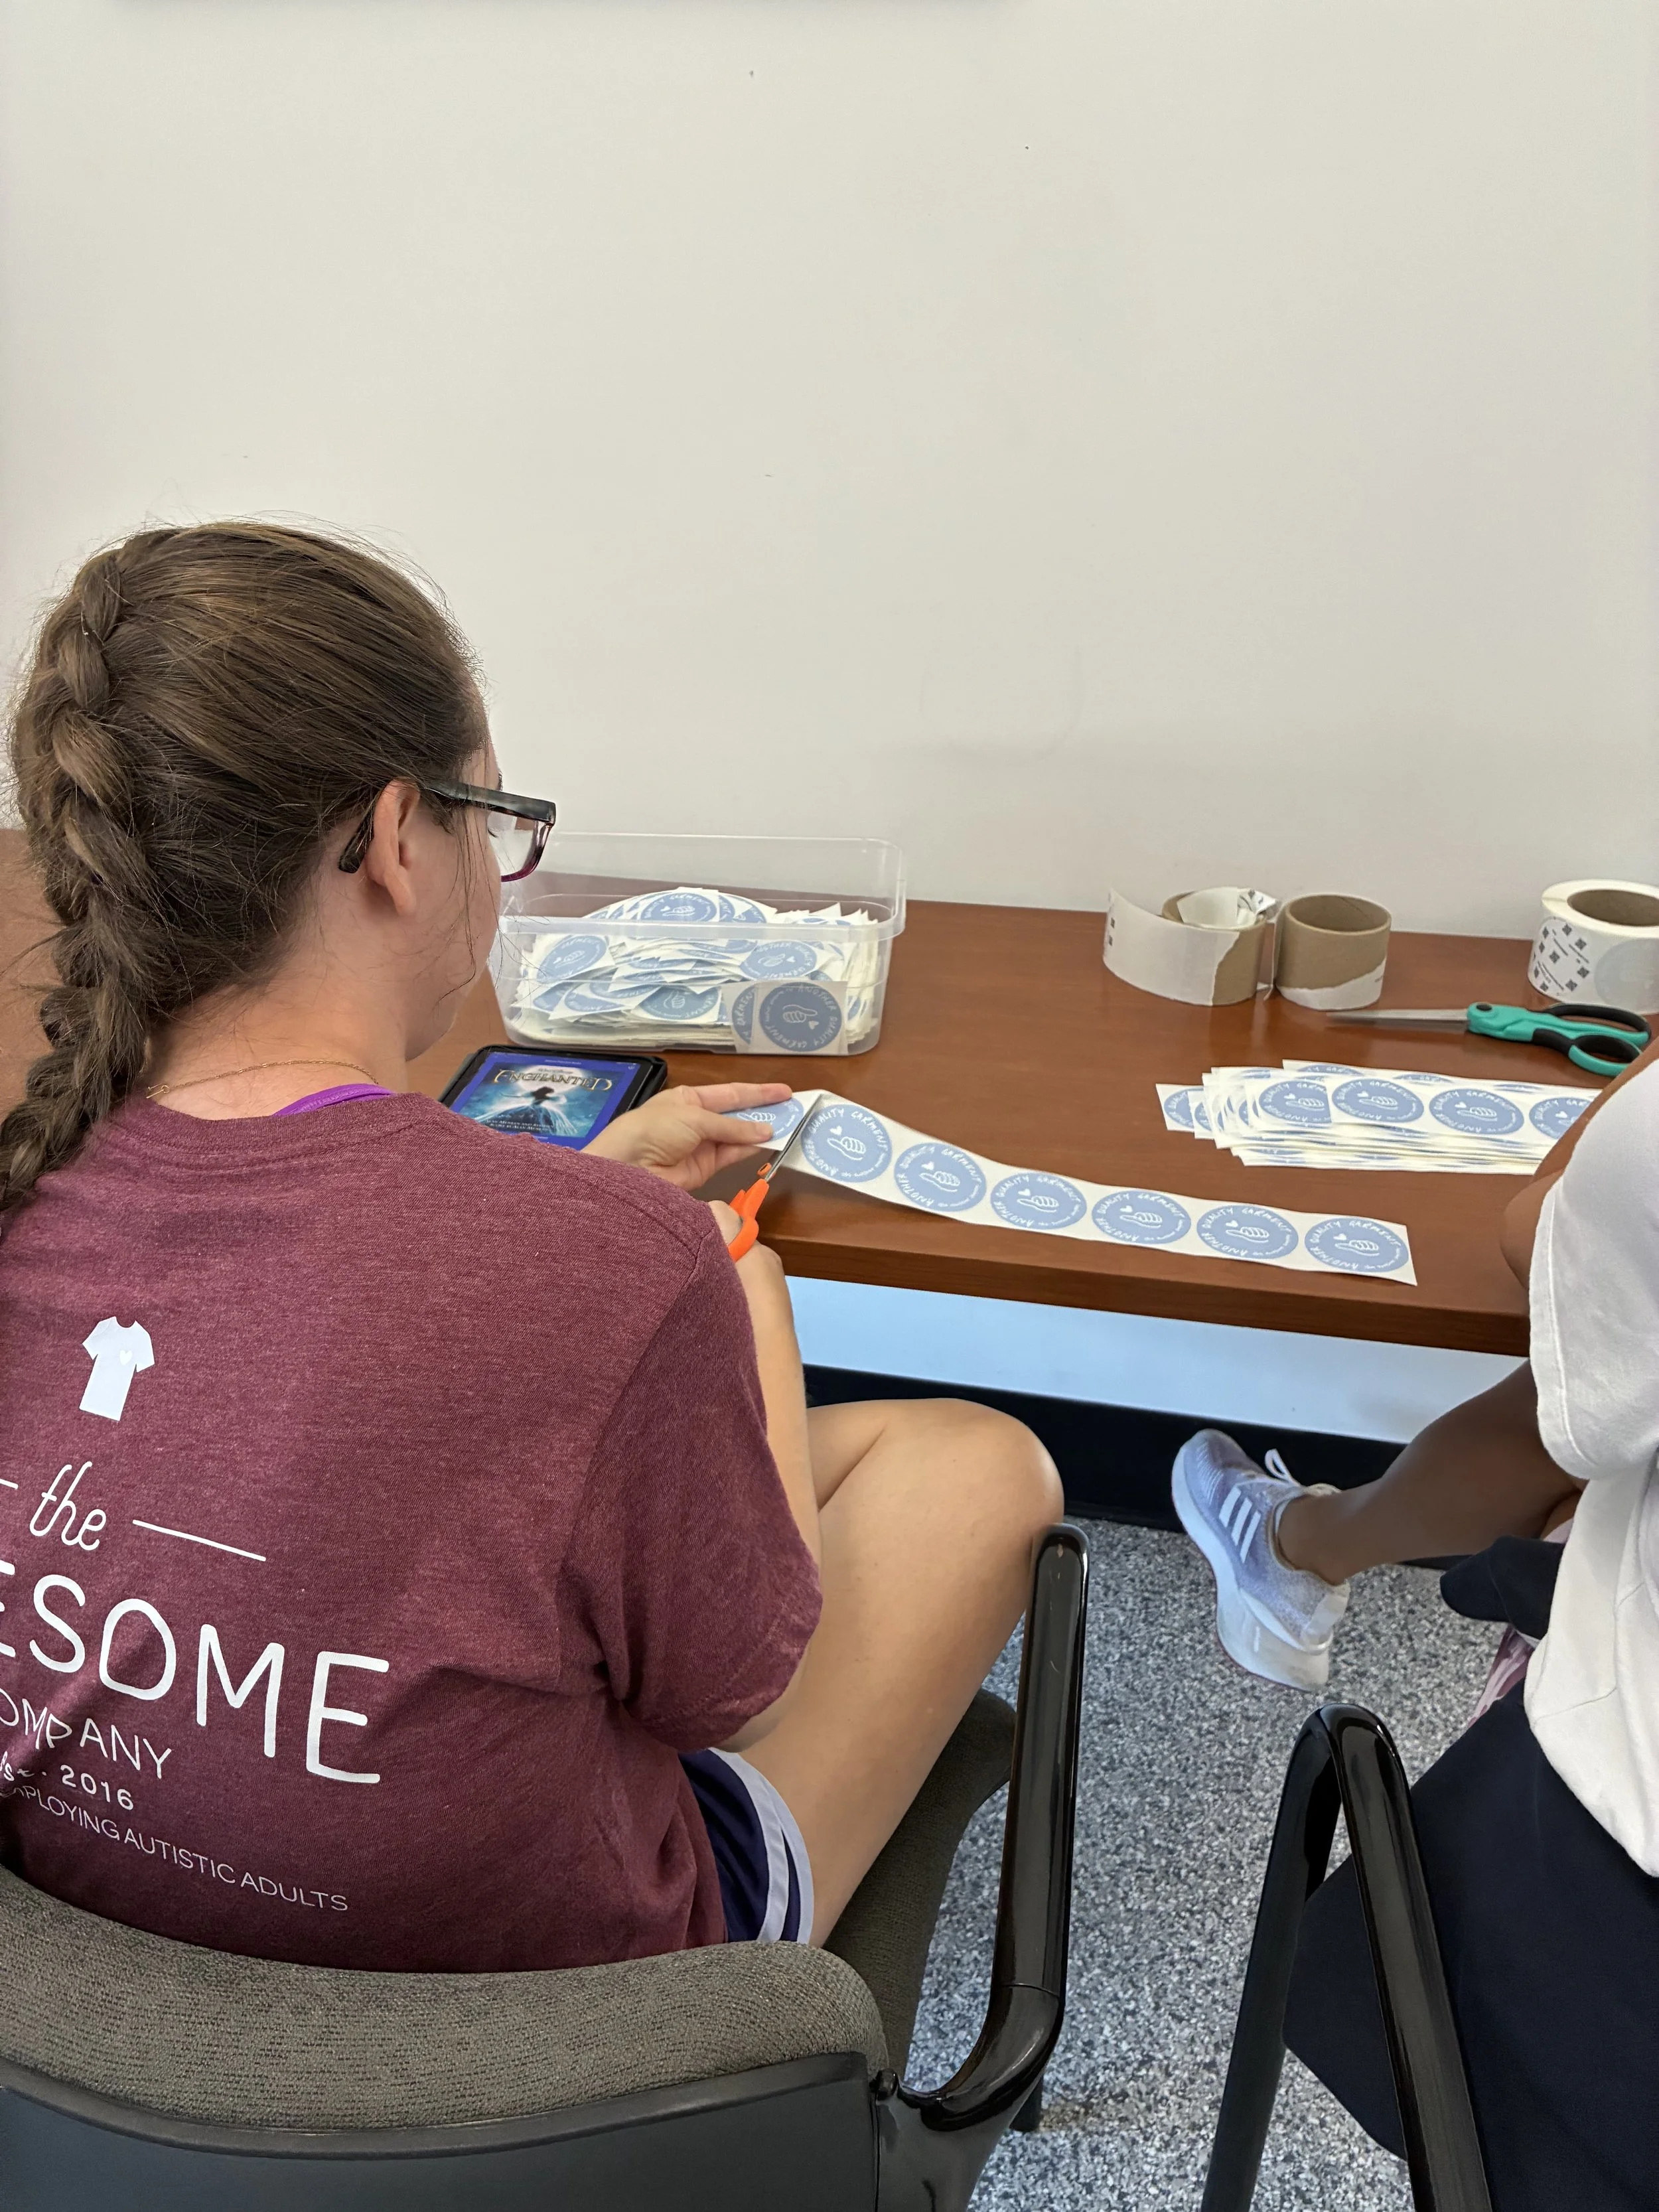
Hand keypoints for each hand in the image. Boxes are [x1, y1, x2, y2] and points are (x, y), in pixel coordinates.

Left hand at [582, 1083, 793, 1190]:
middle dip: (763, 1112)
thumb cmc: (655, 1129)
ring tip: (788, 1125)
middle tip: (793, 1109)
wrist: (629, 1168)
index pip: (730, 1093)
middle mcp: (696, 1120)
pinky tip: (768, 1142)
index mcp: (688, 1099)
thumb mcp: (694, 1118)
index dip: (757, 1092)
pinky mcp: (705, 1169)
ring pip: (737, 1137)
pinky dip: (750, 1150)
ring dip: (760, 1132)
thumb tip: (765, 1131)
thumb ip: (731, 1125)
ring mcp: (701, 1146)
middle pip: (736, 1115)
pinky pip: (732, 1155)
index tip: (784, 1092)